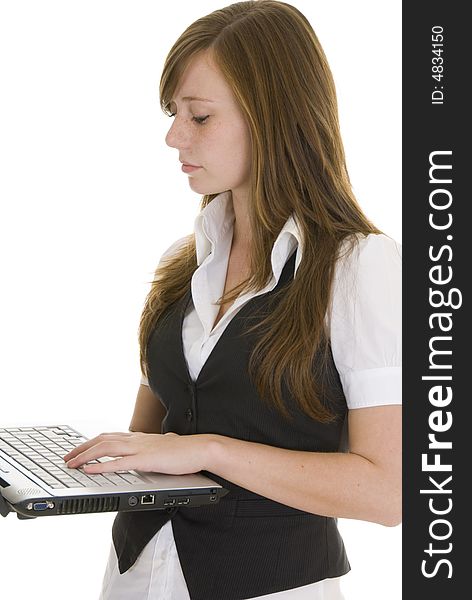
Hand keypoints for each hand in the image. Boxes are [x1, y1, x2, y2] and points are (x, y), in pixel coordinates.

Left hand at [62, 431, 210, 474]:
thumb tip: (158, 446)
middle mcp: (137, 440)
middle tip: (68, 457)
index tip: (80, 449)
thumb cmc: (186, 450)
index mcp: (140, 438)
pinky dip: (100, 467)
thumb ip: (157, 446)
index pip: (110, 436)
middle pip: (102, 439)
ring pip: (105, 448)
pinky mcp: (145, 460)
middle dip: (82, 448)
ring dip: (85, 456)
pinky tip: (89, 470)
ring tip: (72, 464)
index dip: (92, 442)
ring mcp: (140, 449)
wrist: (200, 449)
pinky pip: (118, 463)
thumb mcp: (165, 446)